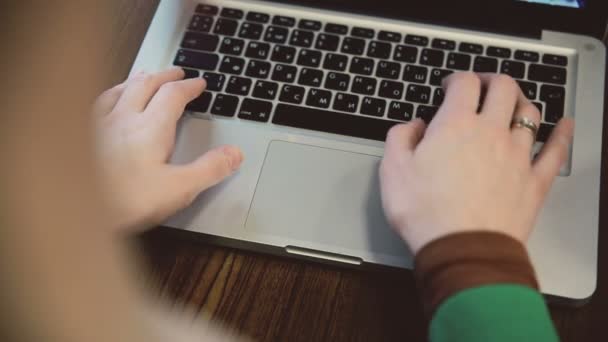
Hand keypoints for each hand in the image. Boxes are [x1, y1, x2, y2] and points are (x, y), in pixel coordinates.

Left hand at [93, 67, 242, 231]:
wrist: (72, 210)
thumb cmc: (123, 202)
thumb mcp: (178, 189)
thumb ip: (209, 169)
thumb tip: (234, 154)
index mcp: (150, 128)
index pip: (173, 95)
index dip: (189, 87)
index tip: (199, 84)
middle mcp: (124, 119)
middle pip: (146, 84)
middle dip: (165, 76)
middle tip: (177, 73)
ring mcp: (99, 125)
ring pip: (120, 89)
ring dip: (137, 80)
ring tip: (145, 77)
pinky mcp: (81, 135)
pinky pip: (98, 103)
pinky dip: (110, 94)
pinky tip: (108, 100)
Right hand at [379, 72, 572, 253]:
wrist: (462, 249)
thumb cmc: (426, 213)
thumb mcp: (392, 170)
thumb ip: (400, 138)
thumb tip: (413, 126)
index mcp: (455, 125)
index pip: (464, 83)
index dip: (456, 78)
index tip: (450, 86)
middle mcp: (491, 132)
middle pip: (503, 88)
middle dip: (492, 80)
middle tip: (483, 85)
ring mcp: (518, 155)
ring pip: (530, 114)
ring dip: (521, 101)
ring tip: (514, 101)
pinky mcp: (534, 181)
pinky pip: (555, 151)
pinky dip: (562, 134)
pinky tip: (566, 125)